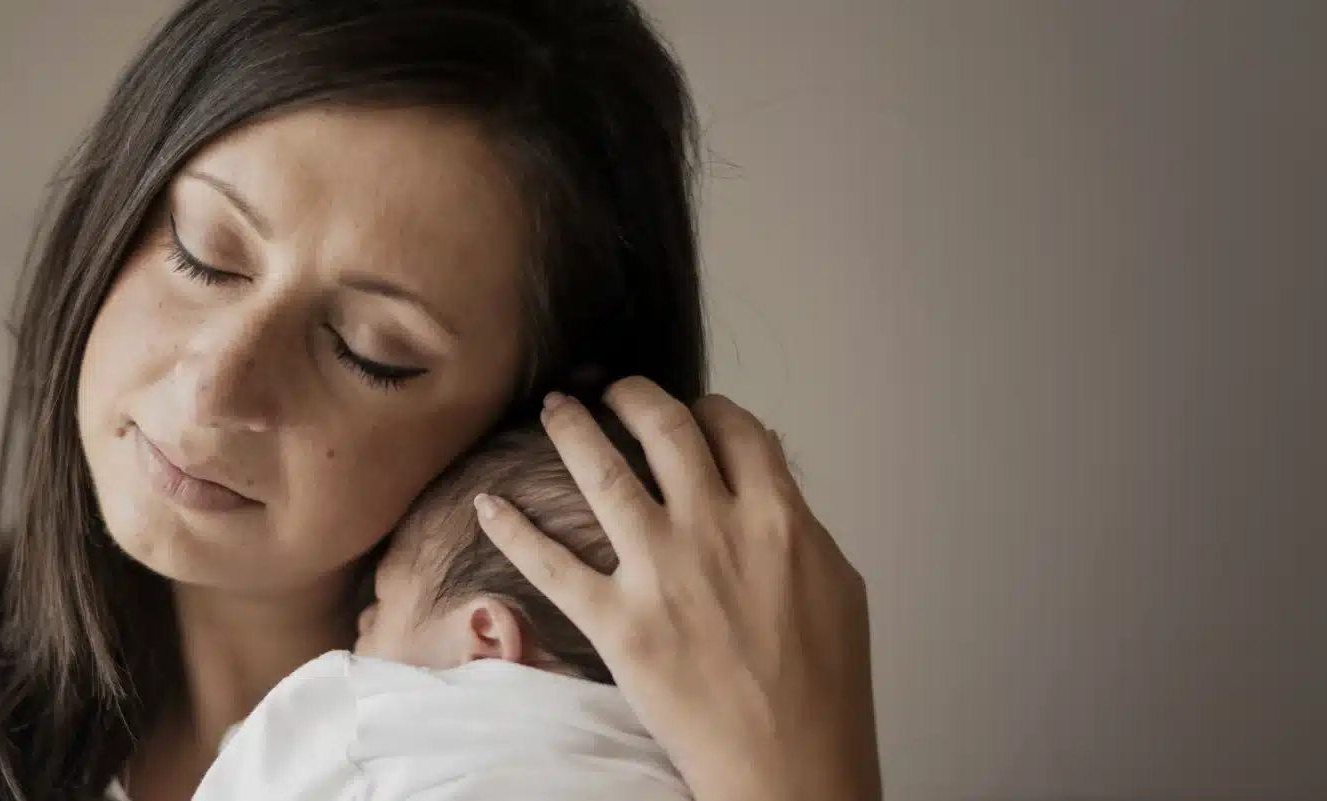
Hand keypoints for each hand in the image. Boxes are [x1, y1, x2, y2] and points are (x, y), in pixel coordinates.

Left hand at [473, 377, 880, 800]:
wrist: (790, 762)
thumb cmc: (824, 688)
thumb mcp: (837, 586)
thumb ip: (799, 526)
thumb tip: (774, 488)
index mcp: (777, 517)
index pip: (735, 429)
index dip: (709, 408)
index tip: (693, 409)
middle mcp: (714, 530)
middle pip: (664, 427)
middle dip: (633, 396)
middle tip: (614, 389)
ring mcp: (661, 572)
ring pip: (601, 472)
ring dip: (572, 428)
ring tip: (556, 409)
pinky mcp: (618, 622)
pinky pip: (550, 563)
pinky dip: (513, 528)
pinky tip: (489, 503)